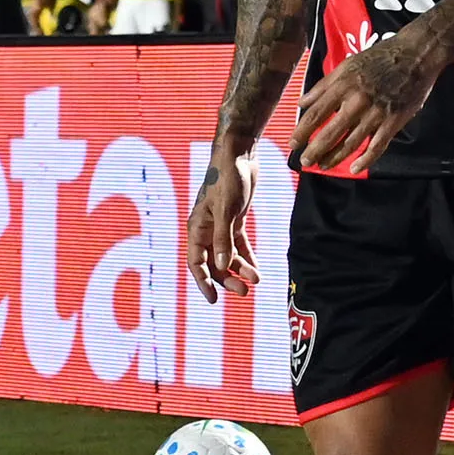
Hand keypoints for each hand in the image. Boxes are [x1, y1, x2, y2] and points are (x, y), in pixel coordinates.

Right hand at [186, 156, 258, 299]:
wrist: (238, 154)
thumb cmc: (228, 178)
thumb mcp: (227, 210)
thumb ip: (224, 239)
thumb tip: (221, 267)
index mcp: (197, 227)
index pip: (196, 262)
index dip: (204, 282)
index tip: (214, 300)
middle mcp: (206, 229)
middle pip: (214, 263)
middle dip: (227, 279)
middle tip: (245, 292)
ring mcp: (220, 225)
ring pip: (227, 256)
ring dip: (240, 269)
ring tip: (257, 280)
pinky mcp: (234, 219)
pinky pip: (238, 245)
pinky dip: (246, 257)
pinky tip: (256, 269)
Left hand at [292, 32, 439, 173]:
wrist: (415, 54)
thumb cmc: (379, 57)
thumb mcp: (347, 65)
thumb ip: (324, 85)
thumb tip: (302, 102)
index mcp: (343, 86)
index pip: (317, 113)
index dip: (302, 131)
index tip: (292, 143)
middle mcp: (357, 101)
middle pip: (331, 132)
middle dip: (315, 149)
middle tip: (304, 161)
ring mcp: (376, 113)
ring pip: (351, 142)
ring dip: (335, 157)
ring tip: (323, 166)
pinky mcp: (394, 121)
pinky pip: (377, 146)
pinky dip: (366, 160)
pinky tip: (355, 169)